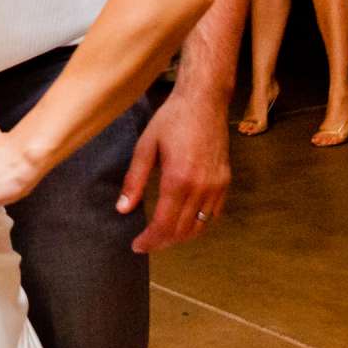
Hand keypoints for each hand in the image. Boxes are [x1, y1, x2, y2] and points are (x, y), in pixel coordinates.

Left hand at [118, 88, 230, 252]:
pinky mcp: (225, 181)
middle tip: (146, 243)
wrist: (204, 102)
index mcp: (178, 179)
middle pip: (182, 230)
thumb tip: (123, 208)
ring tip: (162, 236)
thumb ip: (134, 180)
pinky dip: (198, 224)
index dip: (150, 240)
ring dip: (181, 236)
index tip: (137, 246)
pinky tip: (184, 221)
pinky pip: (213, 214)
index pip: (164, 224)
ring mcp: (216, 185)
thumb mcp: (145, 147)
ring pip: (200, 226)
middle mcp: (201, 187)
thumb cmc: (171, 120)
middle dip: (163, 242)